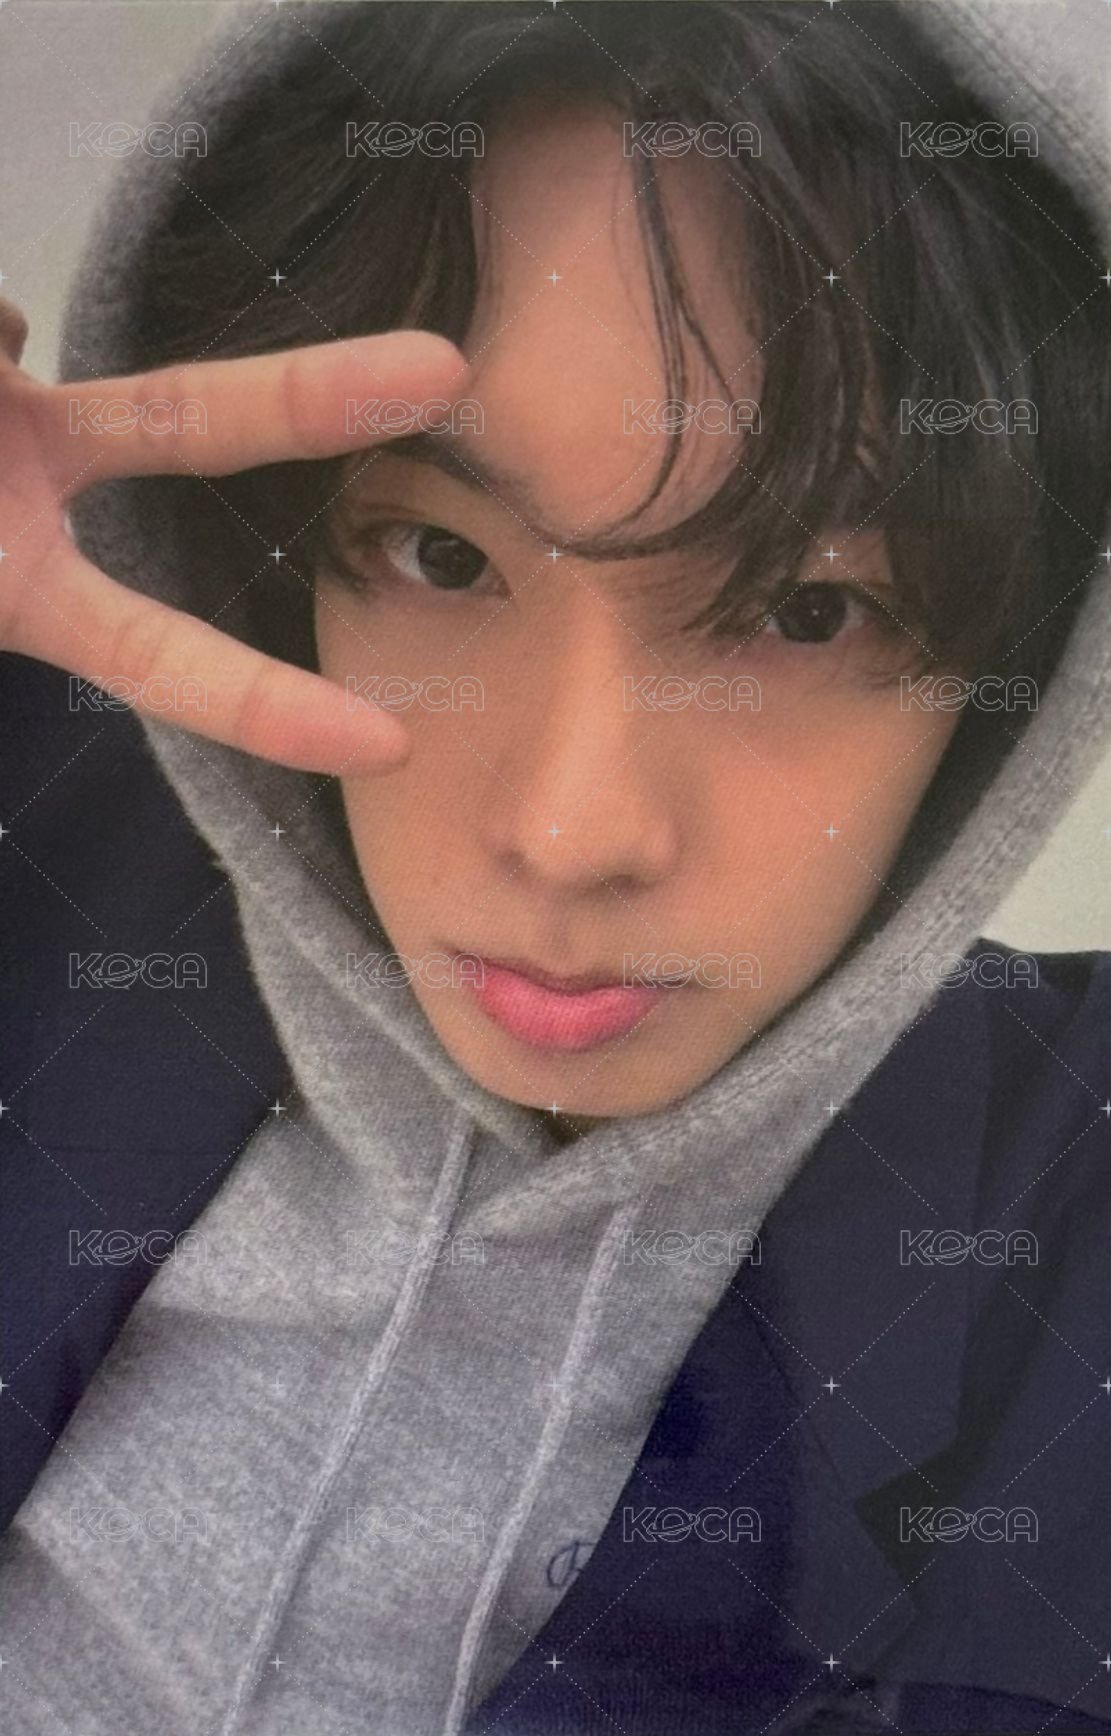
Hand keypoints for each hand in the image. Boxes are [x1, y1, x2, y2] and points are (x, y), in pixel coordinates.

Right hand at [0, 297, 467, 772]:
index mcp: (20, 597)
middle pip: (191, 423)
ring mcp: (5, 399)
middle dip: (310, 395)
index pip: (160, 658)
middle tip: (450, 371)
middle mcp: (24, 493)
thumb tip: (13, 332)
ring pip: (20, 331)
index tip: (390, 748)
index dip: (268, 707)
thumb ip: (1, 493)